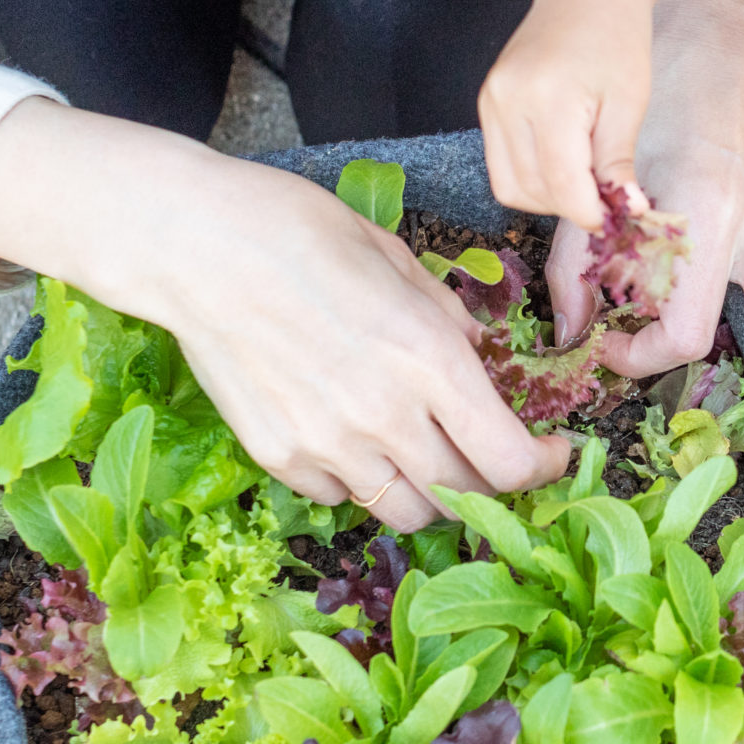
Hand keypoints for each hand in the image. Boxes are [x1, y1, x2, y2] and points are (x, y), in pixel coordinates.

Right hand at [0, 98, 568, 528]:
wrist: (193, 244)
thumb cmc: (299, 230)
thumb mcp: (397, 259)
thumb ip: (446, 321)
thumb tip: (476, 359)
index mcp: (429, 360)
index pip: (510, 461)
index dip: (544, 468)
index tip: (551, 452)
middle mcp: (385, 416)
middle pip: (465, 497)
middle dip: (490, 482)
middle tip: (487, 454)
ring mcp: (327, 445)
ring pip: (406, 512)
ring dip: (429, 492)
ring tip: (421, 452)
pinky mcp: (279, 456)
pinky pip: (341, 497)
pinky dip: (361, 482)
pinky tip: (353, 438)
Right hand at [478, 0, 719, 228]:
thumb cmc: (617, 40)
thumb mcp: (629, 102)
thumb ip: (618, 160)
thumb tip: (627, 211)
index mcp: (548, 97)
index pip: (560, 182)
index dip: (589, 212)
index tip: (616, 220)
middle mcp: (508, 101)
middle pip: (531, 188)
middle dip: (570, 206)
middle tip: (606, 198)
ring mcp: (490, 102)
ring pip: (509, 185)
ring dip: (549, 198)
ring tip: (586, 179)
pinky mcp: (486, 104)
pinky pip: (502, 164)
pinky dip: (533, 177)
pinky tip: (564, 163)